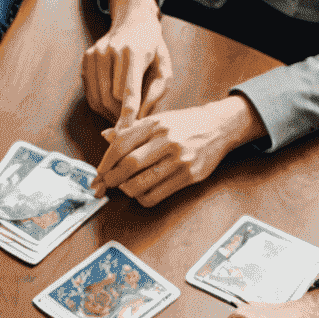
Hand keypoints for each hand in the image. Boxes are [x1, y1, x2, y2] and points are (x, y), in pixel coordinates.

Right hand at [81, 0, 170, 123]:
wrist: (133, 20)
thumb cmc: (152, 47)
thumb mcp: (164, 66)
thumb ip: (156, 92)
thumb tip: (140, 118)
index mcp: (135, 52)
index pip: (128, 91)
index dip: (127, 114)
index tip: (125, 132)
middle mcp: (112, 51)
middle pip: (112, 98)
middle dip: (120, 115)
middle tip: (129, 123)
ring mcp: (96, 54)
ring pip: (99, 98)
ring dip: (109, 113)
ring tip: (120, 116)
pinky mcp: (86, 59)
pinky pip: (90, 92)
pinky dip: (100, 105)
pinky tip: (111, 104)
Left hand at [94, 97, 264, 206]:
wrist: (219, 126)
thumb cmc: (185, 124)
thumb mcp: (158, 119)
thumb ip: (132, 129)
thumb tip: (106, 136)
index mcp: (155, 124)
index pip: (121, 144)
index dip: (105, 162)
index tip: (98, 173)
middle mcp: (167, 140)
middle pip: (129, 165)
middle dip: (112, 179)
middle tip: (105, 185)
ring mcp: (179, 159)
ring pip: (141, 183)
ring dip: (126, 190)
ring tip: (125, 187)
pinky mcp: (188, 176)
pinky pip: (156, 195)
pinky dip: (142, 198)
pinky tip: (141, 192)